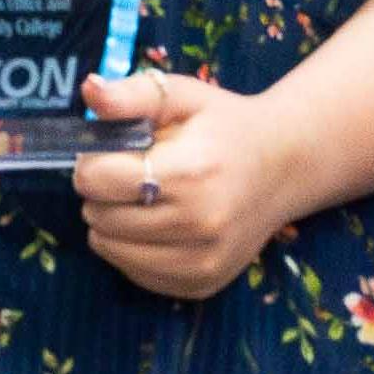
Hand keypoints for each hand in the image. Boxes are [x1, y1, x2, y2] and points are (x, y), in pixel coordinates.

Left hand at [71, 66, 299, 300]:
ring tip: (142, 198)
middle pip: (99, 217)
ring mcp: (201, 260)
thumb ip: (131, 94)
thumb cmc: (225, 126)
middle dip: (102, 193)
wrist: (284, 166)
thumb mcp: (181, 95)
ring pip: (109, 248)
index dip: (92, 162)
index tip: (112, 153)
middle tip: (130, 174)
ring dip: (112, 223)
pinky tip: (158, 224)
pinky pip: (134, 273)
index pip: (97, 181)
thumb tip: (89, 90)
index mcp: (189, 172)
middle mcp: (198, 223)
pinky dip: (132, 249)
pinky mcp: (201, 283)